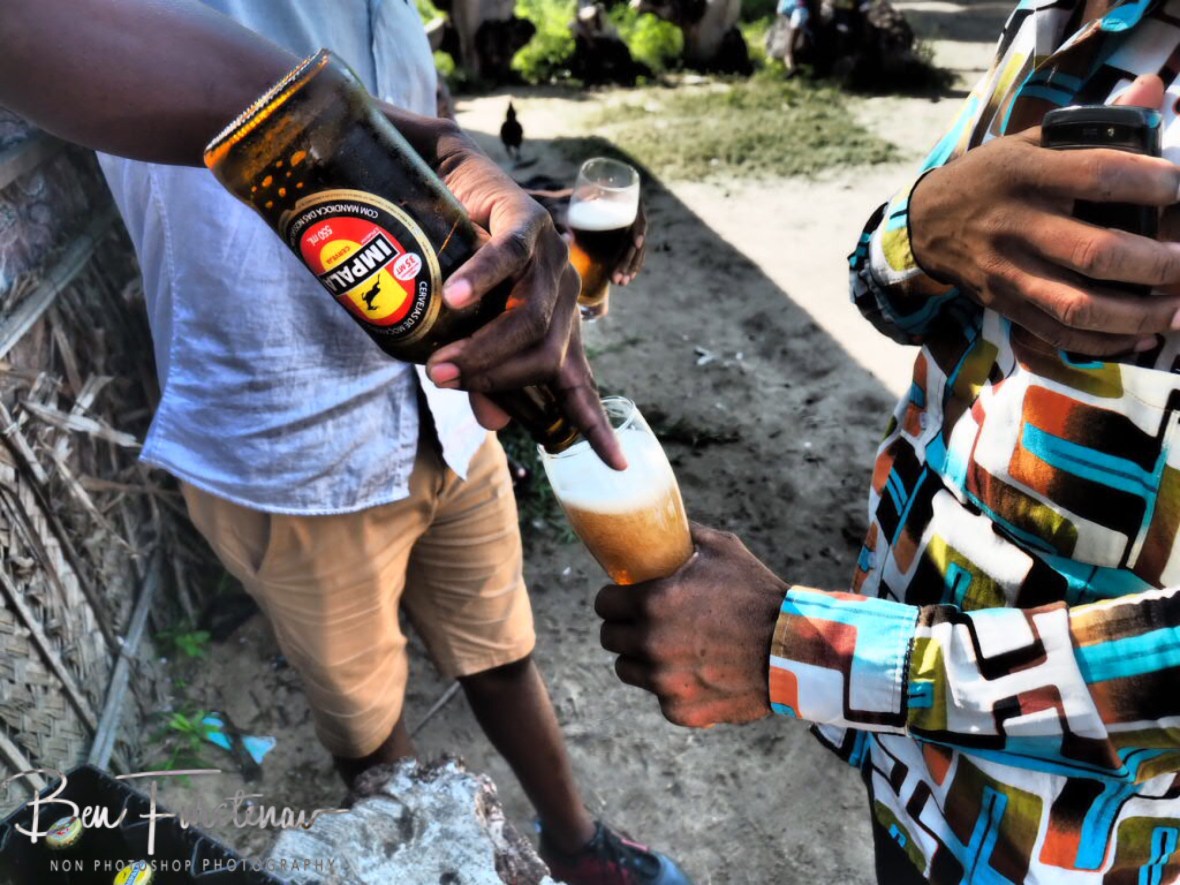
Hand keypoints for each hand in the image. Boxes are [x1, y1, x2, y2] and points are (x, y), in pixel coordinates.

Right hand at [385, 110, 624, 468]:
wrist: (452, 182)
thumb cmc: (459, 262)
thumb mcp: (468, 328)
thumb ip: (483, 375)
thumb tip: (492, 423)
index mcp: (556, 328)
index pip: (582, 385)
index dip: (596, 425)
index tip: (617, 466)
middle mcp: (563, 297)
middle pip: (544, 358)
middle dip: (495, 378)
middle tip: (445, 381)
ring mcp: (551, 259)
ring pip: (529, 318)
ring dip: (483, 345)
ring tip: (441, 358)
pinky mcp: (528, 220)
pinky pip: (510, 257)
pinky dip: (481, 278)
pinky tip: (454, 295)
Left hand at [526, 187, 648, 285]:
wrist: (557, 209)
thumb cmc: (559, 206)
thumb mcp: (560, 209)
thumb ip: (562, 221)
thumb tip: (568, 237)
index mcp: (617, 198)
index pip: (636, 212)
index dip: (640, 228)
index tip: (636, 243)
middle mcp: (625, 211)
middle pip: (636, 237)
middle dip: (630, 260)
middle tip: (619, 277)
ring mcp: (625, 226)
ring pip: (635, 249)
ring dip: (630, 267)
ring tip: (620, 283)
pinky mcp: (621, 238)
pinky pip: (631, 253)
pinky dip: (629, 266)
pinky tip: (624, 280)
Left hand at [595, 522, 788, 727]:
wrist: (794, 649)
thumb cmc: (757, 593)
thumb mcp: (721, 549)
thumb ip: (683, 535)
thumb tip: (660, 522)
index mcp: (652, 602)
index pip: (603, 603)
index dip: (614, 599)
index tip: (625, 599)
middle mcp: (650, 643)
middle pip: (609, 638)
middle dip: (624, 628)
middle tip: (646, 623)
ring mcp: (663, 681)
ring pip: (628, 669)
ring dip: (641, 659)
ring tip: (669, 649)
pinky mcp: (679, 711)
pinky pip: (660, 697)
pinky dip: (673, 688)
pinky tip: (697, 674)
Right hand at [908, 74, 1179, 355]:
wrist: (927, 223)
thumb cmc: (991, 177)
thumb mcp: (1031, 140)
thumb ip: (1095, 123)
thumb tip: (1154, 89)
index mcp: (1026, 174)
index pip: (1099, 176)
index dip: (1153, 183)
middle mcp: (1017, 226)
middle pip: (1097, 253)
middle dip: (1158, 264)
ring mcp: (1009, 272)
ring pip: (1080, 307)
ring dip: (1139, 315)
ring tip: (1176, 309)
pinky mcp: (1006, 305)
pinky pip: (1059, 334)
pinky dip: (1106, 342)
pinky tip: (1141, 335)